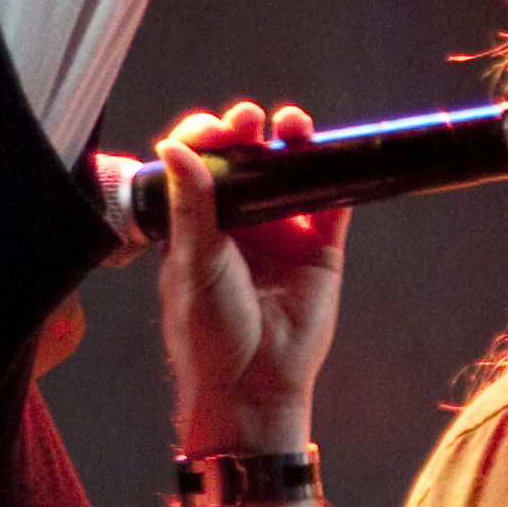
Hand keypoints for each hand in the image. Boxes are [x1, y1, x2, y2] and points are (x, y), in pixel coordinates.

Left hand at [156, 101, 348, 453]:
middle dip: (246, 132)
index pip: (200, 165)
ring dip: (290, 142)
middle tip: (247, 124)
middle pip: (246, 158)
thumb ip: (190, 204)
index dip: (206, 139)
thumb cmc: (210, 330)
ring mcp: (282, 231)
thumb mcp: (193, 261)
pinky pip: (331, 203)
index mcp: (198, 222)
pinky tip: (327, 154)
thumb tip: (173, 148)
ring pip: (289, 172)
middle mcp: (240, 220)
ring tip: (291, 126)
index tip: (213, 130)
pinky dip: (334, 175)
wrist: (254, 382)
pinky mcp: (320, 248)